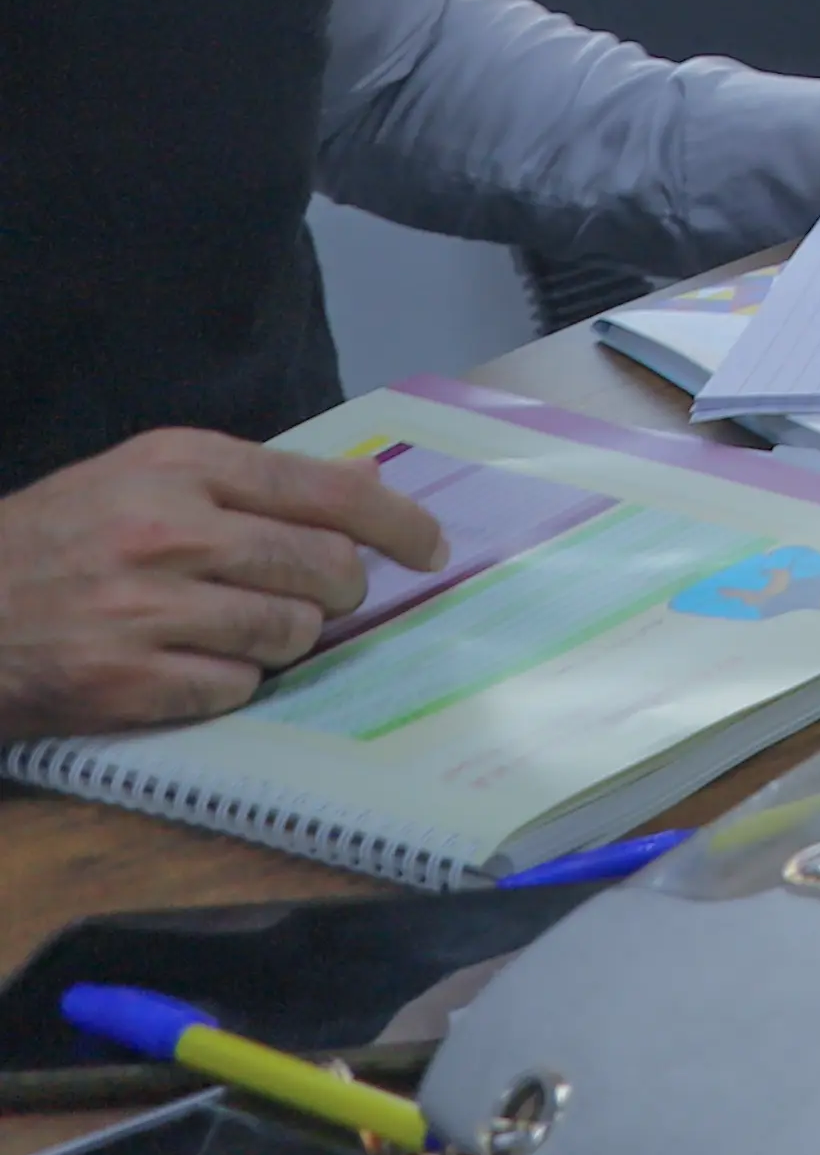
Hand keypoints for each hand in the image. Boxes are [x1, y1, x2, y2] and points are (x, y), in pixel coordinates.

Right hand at [0, 431, 450, 740]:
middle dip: (337, 593)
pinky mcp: (123, 680)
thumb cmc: (53, 543)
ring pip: (290, 633)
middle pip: (326, 568)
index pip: (329, 492)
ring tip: (229, 631)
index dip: (398, 523)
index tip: (430, 547)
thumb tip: (363, 484)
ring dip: (281, 642)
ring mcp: (143, 607)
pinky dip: (227, 686)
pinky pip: (237, 689)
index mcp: (181, 465)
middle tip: (317, 601)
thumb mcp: (139, 478)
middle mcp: (167, 529)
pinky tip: (185, 668)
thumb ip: (247, 482)